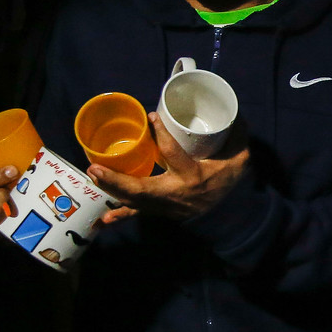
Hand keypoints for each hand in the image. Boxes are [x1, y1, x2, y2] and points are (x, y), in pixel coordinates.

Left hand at [88, 116, 248, 223]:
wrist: (230, 210)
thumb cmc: (229, 177)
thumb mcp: (237, 155)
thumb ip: (234, 133)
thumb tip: (231, 110)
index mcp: (193, 176)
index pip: (174, 155)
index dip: (162, 135)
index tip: (151, 117)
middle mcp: (176, 193)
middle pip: (142, 188)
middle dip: (117, 179)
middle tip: (96, 167)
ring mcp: (166, 206)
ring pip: (135, 201)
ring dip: (112, 190)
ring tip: (93, 177)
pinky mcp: (160, 211)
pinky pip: (137, 213)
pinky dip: (119, 215)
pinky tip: (102, 220)